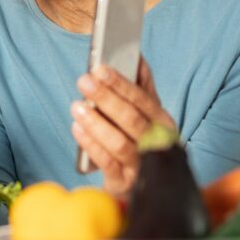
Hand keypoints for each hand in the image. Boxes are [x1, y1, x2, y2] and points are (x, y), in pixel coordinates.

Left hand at [72, 57, 175, 197]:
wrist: (138, 183)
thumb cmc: (138, 140)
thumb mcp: (145, 114)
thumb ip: (142, 87)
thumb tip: (137, 56)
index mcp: (163, 123)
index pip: (144, 100)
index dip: (121, 84)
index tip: (100, 68)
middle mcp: (157, 145)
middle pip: (132, 120)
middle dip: (106, 98)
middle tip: (84, 80)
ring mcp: (141, 166)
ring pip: (120, 143)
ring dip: (96, 123)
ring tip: (76, 106)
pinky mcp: (124, 183)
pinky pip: (107, 164)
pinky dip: (91, 145)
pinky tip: (77, 128)